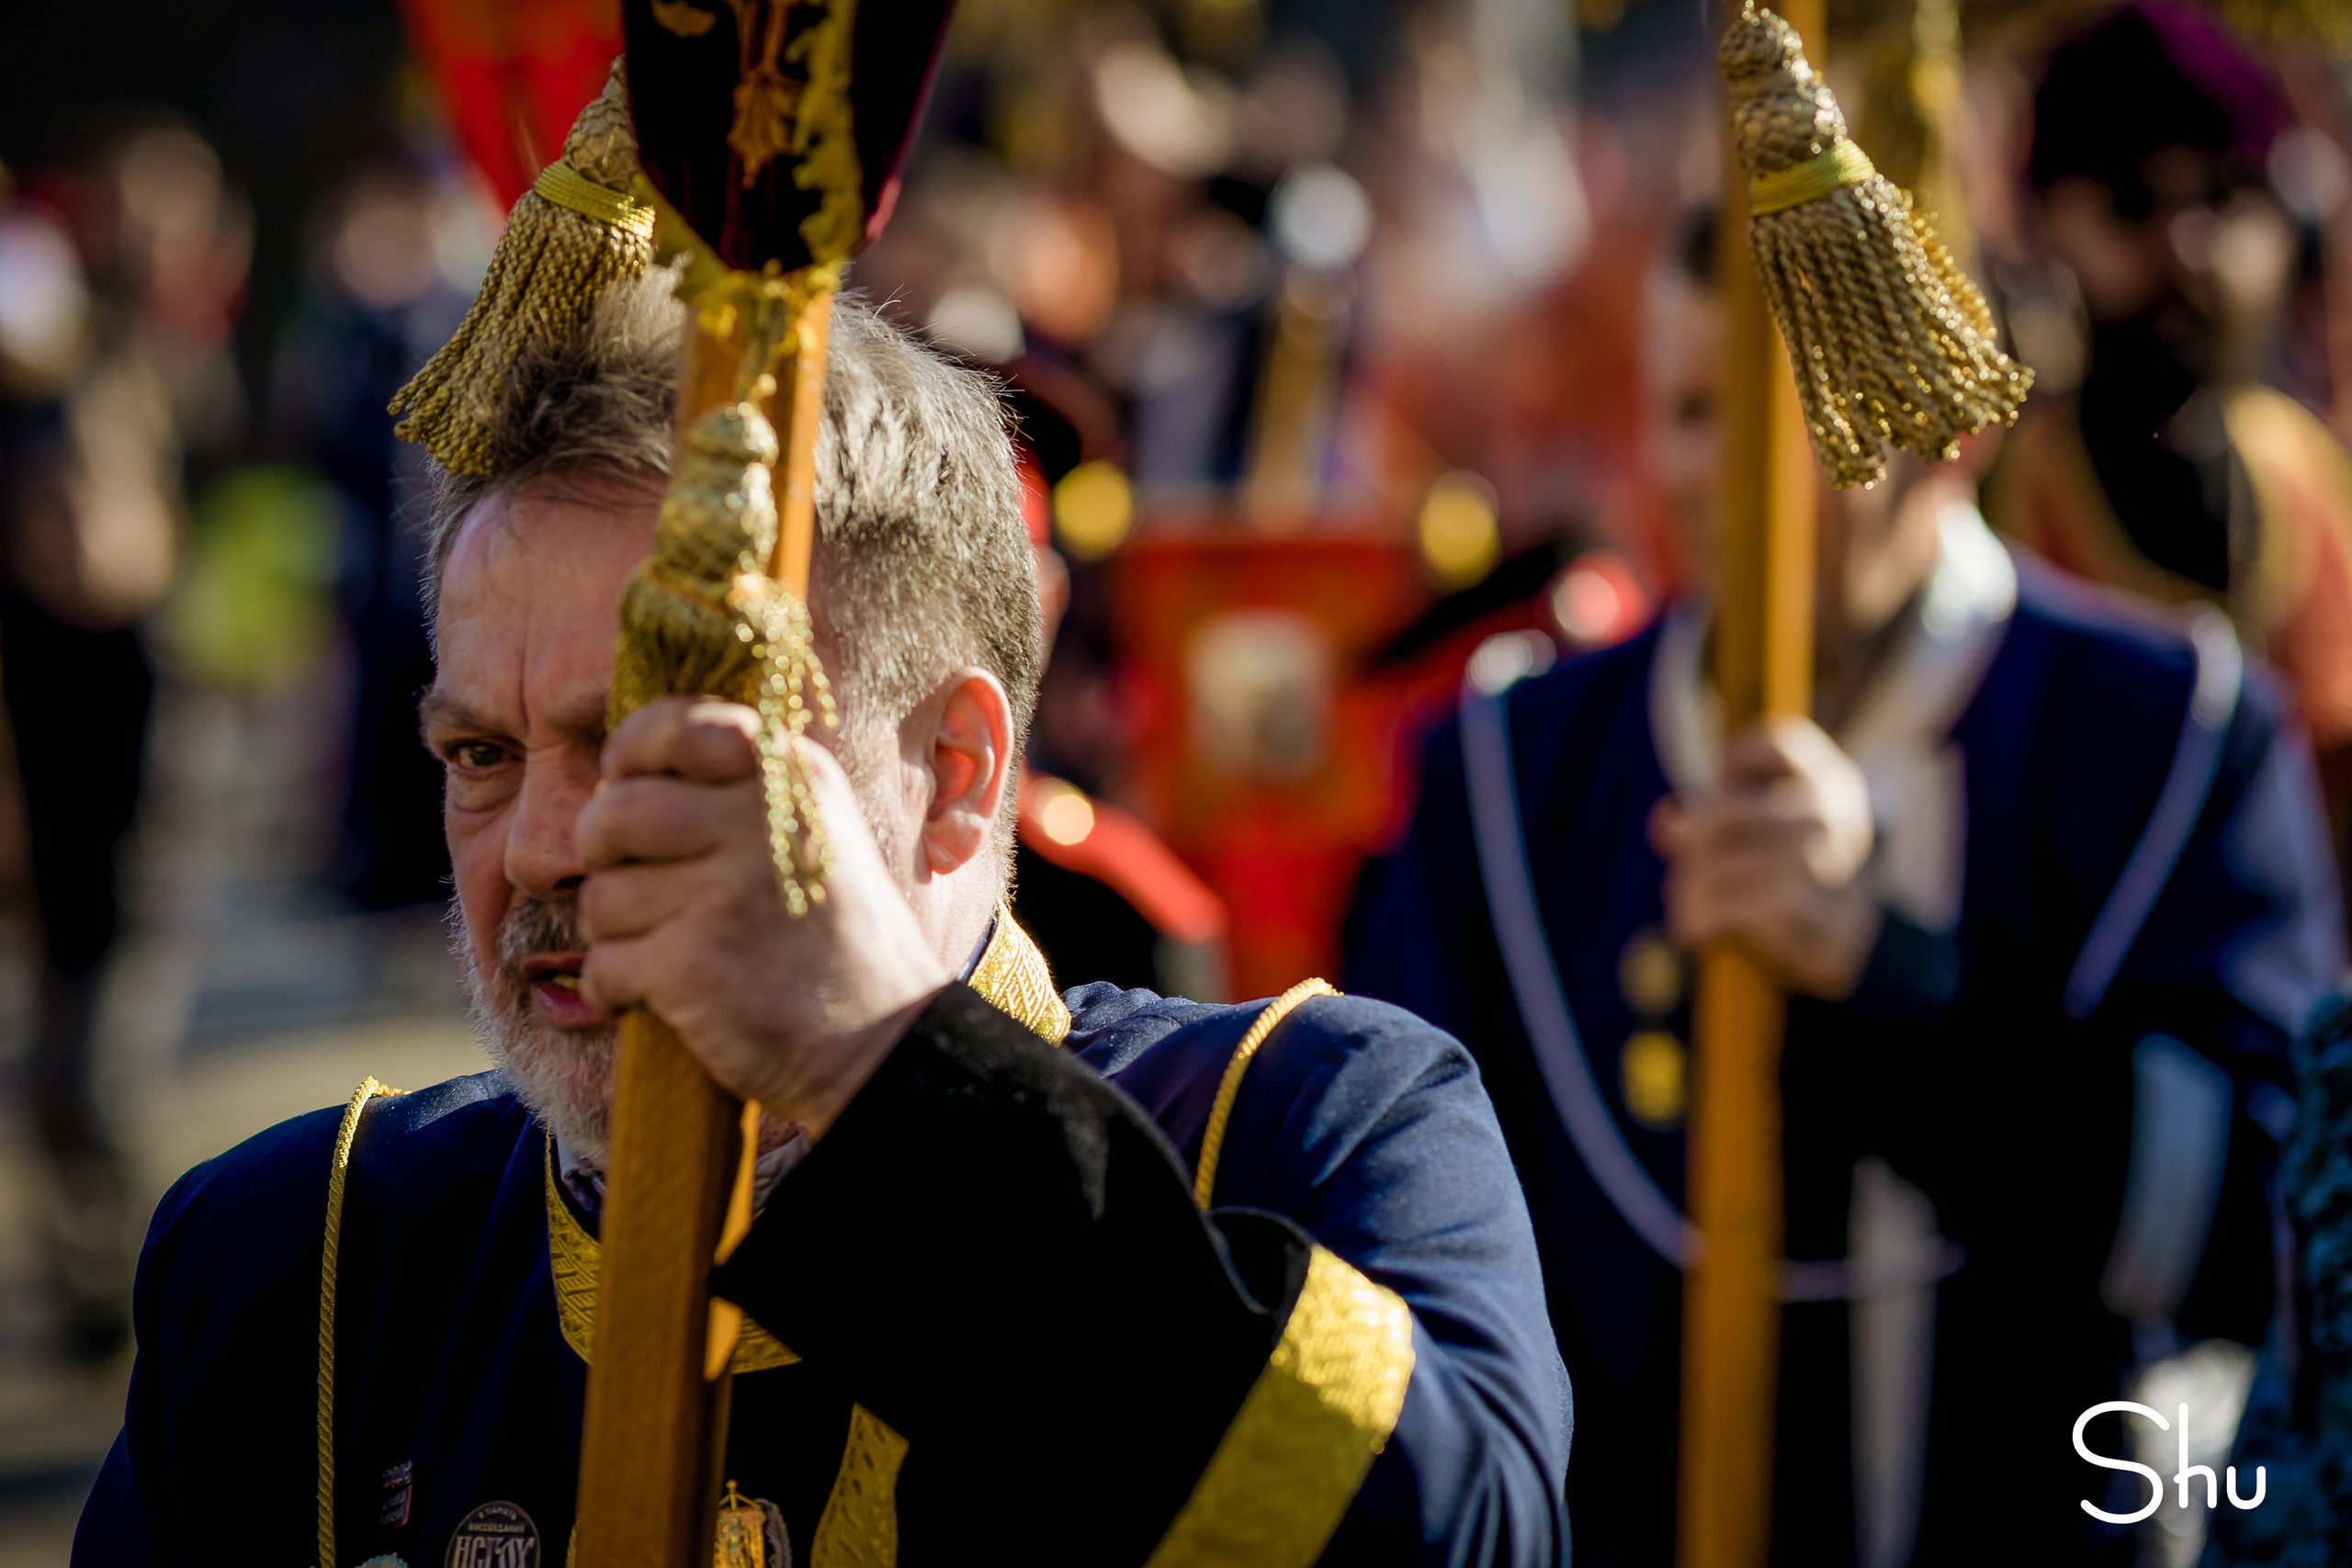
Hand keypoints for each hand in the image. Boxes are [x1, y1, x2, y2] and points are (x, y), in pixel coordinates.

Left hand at [575, 697, 949, 1139]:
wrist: (886, 1041)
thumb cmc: (836, 938)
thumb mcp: (818, 831)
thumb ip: (742, 788)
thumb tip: (619, 778)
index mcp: (792, 775)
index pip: (670, 726)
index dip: (630, 758)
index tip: (630, 789)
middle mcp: (760, 820)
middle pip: (612, 812)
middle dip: (606, 857)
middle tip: (638, 889)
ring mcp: (725, 892)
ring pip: (600, 896)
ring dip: (618, 934)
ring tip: (672, 951)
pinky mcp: (692, 963)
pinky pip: (602, 965)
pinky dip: (617, 990)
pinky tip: (662, 996)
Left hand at [1648, 715, 1881, 999]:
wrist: (1852, 938)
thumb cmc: (1798, 875)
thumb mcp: (1764, 835)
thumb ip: (1713, 820)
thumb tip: (1664, 820)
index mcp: (1830, 778)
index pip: (1780, 740)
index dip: (1736, 758)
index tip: (1720, 787)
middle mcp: (1829, 807)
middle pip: (1726, 809)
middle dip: (1692, 843)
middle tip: (1684, 872)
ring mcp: (1821, 852)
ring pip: (1721, 861)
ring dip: (1690, 889)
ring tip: (1684, 907)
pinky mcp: (1806, 899)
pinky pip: (1730, 901)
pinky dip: (1702, 915)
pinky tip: (1694, 927)